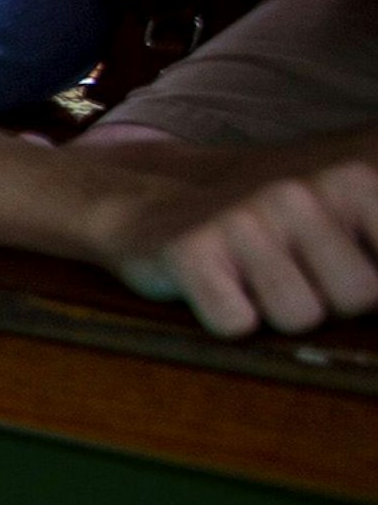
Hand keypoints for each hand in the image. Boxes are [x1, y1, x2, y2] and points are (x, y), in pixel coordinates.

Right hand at [98, 153, 377, 337]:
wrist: (149, 204)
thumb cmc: (262, 226)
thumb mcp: (340, 215)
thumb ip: (374, 250)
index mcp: (348, 179)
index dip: (370, 287)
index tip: (340, 269)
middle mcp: (298, 192)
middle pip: (358, 298)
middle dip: (330, 302)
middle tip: (289, 274)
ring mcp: (243, 220)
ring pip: (300, 317)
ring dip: (275, 314)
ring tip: (251, 280)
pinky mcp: (191, 253)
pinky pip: (236, 324)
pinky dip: (226, 319)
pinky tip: (215, 288)